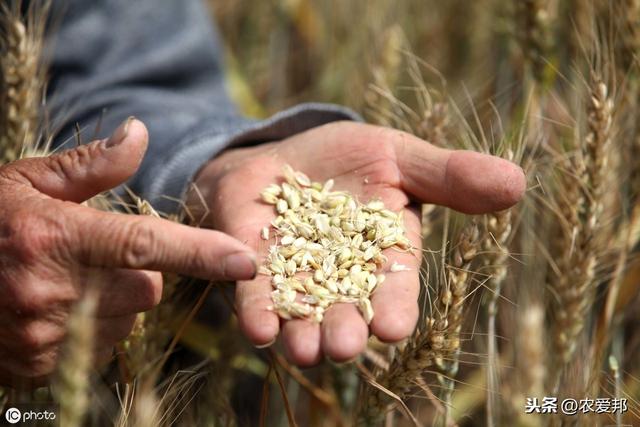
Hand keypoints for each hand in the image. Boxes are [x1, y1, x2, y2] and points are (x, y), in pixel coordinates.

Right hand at [0, 119, 256, 386]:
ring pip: (130, 317)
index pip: (144, 244)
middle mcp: (54, 291)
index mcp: (55, 237)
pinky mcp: (42, 366)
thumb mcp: (26, 181)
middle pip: (149, 287)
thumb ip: (90, 165)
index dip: (200, 252)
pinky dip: (95, 325)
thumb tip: (141, 133)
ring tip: (67, 280)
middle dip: (138, 271)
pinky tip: (58, 308)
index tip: (245, 261)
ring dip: (115, 299)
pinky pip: (104, 344)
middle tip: (92, 254)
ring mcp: (47, 336)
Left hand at [193, 121, 525, 365]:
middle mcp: (343, 277)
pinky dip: (258, 314)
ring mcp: (297, 278)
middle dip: (346, 330)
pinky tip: (258, 329)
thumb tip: (518, 182)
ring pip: (303, 315)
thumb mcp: (397, 157)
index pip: (395, 285)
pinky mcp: (255, 270)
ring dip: (302, 334)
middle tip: (343, 347)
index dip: (396, 306)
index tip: (395, 329)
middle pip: (348, 310)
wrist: (282, 155)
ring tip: (302, 348)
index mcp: (385, 253)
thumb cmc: (347, 159)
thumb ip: (448, 175)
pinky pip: (256, 297)